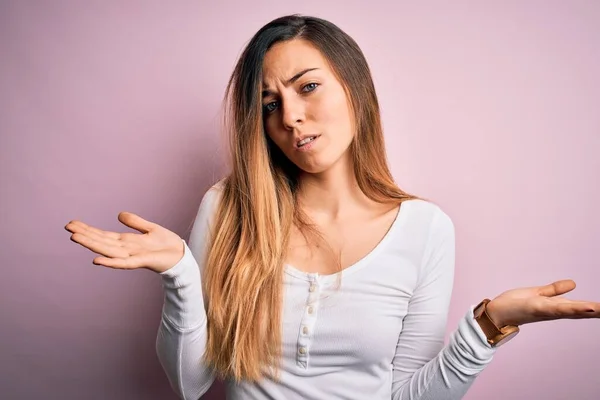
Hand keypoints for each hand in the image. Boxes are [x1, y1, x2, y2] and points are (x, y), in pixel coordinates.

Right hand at [65, 212, 183, 273]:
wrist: (181, 255)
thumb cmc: (167, 244)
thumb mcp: (150, 228)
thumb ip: (135, 222)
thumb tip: (119, 215)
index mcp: (126, 241)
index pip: (102, 235)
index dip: (88, 229)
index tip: (72, 223)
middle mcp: (125, 249)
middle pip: (101, 241)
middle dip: (85, 235)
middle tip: (68, 228)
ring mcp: (131, 256)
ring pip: (107, 250)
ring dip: (92, 245)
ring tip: (75, 237)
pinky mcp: (141, 261)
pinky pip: (123, 263)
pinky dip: (110, 262)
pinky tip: (96, 260)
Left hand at [486, 279, 599, 326]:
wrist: (495, 313)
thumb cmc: (514, 305)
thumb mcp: (538, 294)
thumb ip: (555, 290)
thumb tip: (573, 284)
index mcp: (558, 307)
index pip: (583, 308)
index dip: (599, 309)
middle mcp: (556, 311)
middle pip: (583, 312)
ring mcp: (547, 310)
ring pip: (573, 311)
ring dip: (591, 310)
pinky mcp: (537, 307)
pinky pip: (558, 307)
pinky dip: (572, 308)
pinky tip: (586, 307)